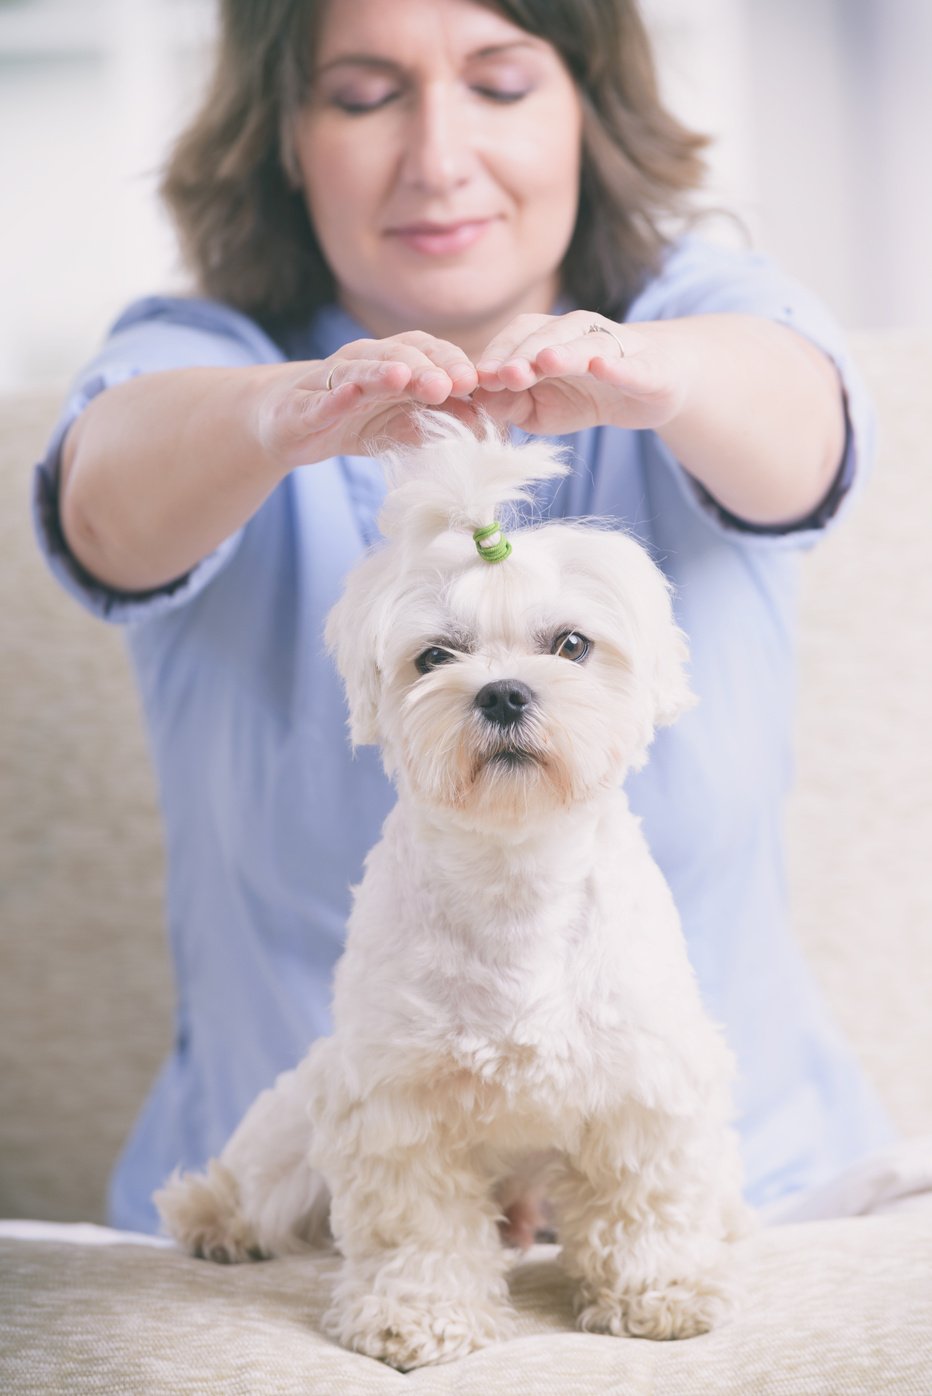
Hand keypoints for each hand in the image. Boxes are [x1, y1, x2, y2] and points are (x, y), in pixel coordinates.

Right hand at [253, 330, 478, 468]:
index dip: (451, 363)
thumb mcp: (398, 426)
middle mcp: (363, 361)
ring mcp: (331, 380)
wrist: (286, 425)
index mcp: (391, 362)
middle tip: (453, 383)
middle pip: (398, 355)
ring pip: (359, 369)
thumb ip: (435, 423)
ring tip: (405, 377)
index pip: (427, 352)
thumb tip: (484, 427)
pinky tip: (350, 394)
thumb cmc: (350, 421)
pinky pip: (320, 399)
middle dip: (427, 367)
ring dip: (383, 372)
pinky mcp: (303, 405)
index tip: (478, 382)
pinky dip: (335, 397)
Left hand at [473, 310, 688, 437]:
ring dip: (565, 352)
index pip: (517, 337)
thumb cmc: (584, 397)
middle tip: (506, 373)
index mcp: (547, 338)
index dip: (498, 355)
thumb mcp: (539, 410)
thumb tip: (480, 398)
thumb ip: (509, 404)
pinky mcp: (647, 367)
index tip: (477, 378)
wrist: (648, 390)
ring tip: (546, 361)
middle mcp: (578, 332)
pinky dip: (617, 366)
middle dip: (524, 354)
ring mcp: (615, 346)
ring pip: (587, 344)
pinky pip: (631, 365)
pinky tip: (602, 367)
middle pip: (547, 334)